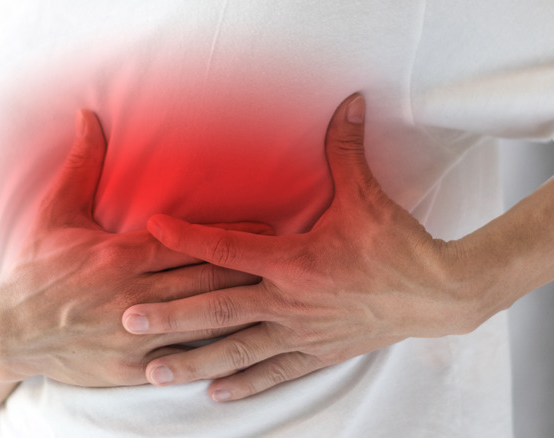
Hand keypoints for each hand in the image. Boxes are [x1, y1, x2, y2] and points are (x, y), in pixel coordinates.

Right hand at [0, 109, 269, 387]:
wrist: (6, 331)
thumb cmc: (33, 269)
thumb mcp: (55, 214)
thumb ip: (82, 166)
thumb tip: (90, 116)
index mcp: (118, 256)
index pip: (188, 242)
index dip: (231, 236)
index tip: (265, 228)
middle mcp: (131, 295)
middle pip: (204, 280)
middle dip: (249, 269)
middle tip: (285, 260)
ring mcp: (131, 335)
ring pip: (200, 321)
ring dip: (241, 309)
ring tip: (277, 299)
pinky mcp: (127, 369)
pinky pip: (179, 360)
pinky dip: (212, 352)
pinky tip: (243, 346)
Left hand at [122, 94, 486, 400]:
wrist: (439, 294)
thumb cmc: (398, 246)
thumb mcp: (368, 197)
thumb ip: (346, 152)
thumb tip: (347, 103)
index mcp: (294, 261)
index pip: (228, 248)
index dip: (187, 237)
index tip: (150, 229)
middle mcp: (289, 301)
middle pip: (218, 309)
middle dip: (171, 316)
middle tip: (128, 321)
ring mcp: (300, 333)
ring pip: (238, 350)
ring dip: (195, 361)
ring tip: (156, 372)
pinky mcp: (317, 354)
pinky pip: (274, 372)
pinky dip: (245, 383)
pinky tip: (215, 393)